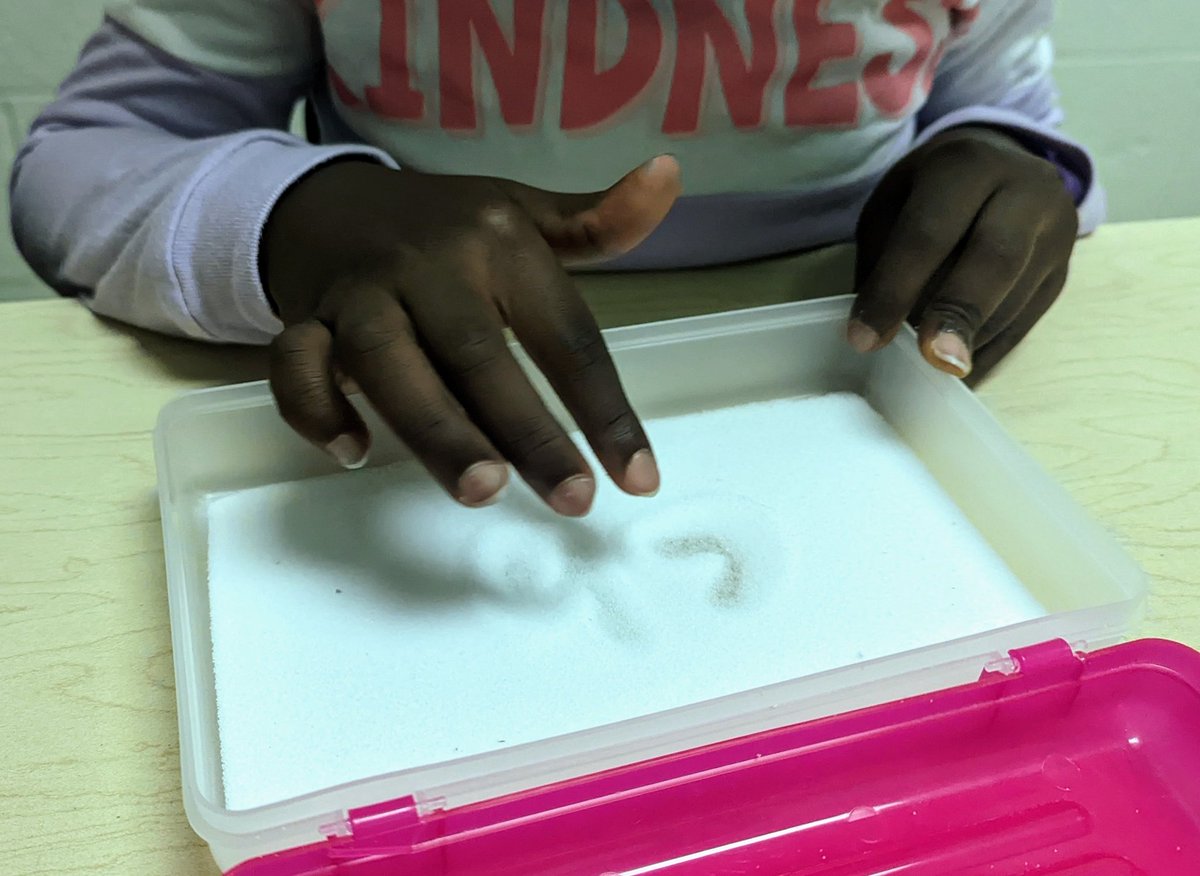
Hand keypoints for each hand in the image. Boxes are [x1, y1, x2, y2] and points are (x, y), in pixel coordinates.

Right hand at [262, 156, 680, 516]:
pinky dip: (316, 408)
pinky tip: (353, 452)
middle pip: (478, 353)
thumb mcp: (524, 214)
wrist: (334, 204)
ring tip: (482, 491)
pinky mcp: (305, 320)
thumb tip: (669, 177)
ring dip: (434, 429)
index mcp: (497, 241)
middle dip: (526, 430)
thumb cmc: (448, 228)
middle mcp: (428, 265)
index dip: (604, 406)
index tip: (639, 478)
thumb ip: (596, 222)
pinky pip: (298, 365)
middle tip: (571, 497)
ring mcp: (361, 294)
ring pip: (389, 363)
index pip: (564, 332)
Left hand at [848, 126, 1078, 383]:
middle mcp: (1024, 189)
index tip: (865, 339)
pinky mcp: (1063, 270)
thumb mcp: (894, 205)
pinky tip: (958, 373)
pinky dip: (988, 351)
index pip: (929, 233)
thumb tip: (872, 333)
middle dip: (959, 313)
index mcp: (967, 165)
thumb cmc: (929, 192)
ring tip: (931, 372)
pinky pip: (1027, 320)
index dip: (896, 289)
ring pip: (1016, 296)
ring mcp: (1056, 230)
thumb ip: (884, 260)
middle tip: (933, 360)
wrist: (1001, 162)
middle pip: (996, 259)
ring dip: (970, 340)